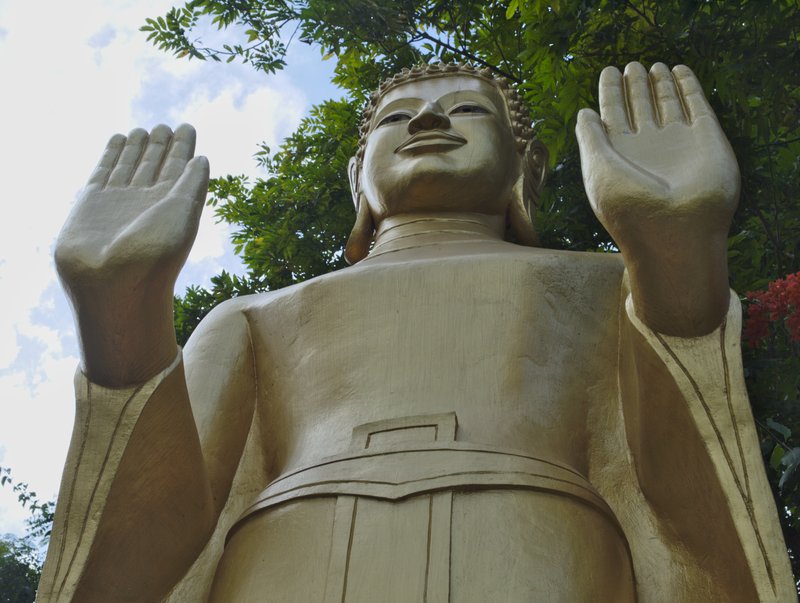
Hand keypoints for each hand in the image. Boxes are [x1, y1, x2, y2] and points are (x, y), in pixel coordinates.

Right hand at [55, 124, 209, 384]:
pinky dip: (110, 156)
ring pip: (129, 166)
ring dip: (137, 148)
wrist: (114, 284)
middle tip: (165, 126)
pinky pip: (103, 172)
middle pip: (155, 166)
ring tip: (144, 129)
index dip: (184, 148)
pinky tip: (117, 140)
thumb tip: (202, 158)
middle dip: (161, 146)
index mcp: (173, 205)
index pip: (180, 169)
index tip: (187, 126)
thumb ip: (192, 184)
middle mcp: (147, 202)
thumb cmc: (156, 254)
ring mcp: (119, 202)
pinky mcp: (91, 203)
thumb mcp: (183, 213)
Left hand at [576, 63, 737, 335]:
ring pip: (666, 103)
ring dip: (659, 84)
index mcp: (618, 155)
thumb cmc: (629, 207)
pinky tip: (680, 71)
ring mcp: (676, 143)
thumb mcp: (598, 170)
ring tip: (652, 65)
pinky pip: (697, 105)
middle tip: (630, 65)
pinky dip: (688, 87)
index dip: (610, 93)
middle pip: (639, 107)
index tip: (608, 72)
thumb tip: (584, 112)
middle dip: (634, 86)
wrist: (676, 232)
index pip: (612, 115)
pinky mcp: (706, 139)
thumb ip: (590, 139)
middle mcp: (646, 148)